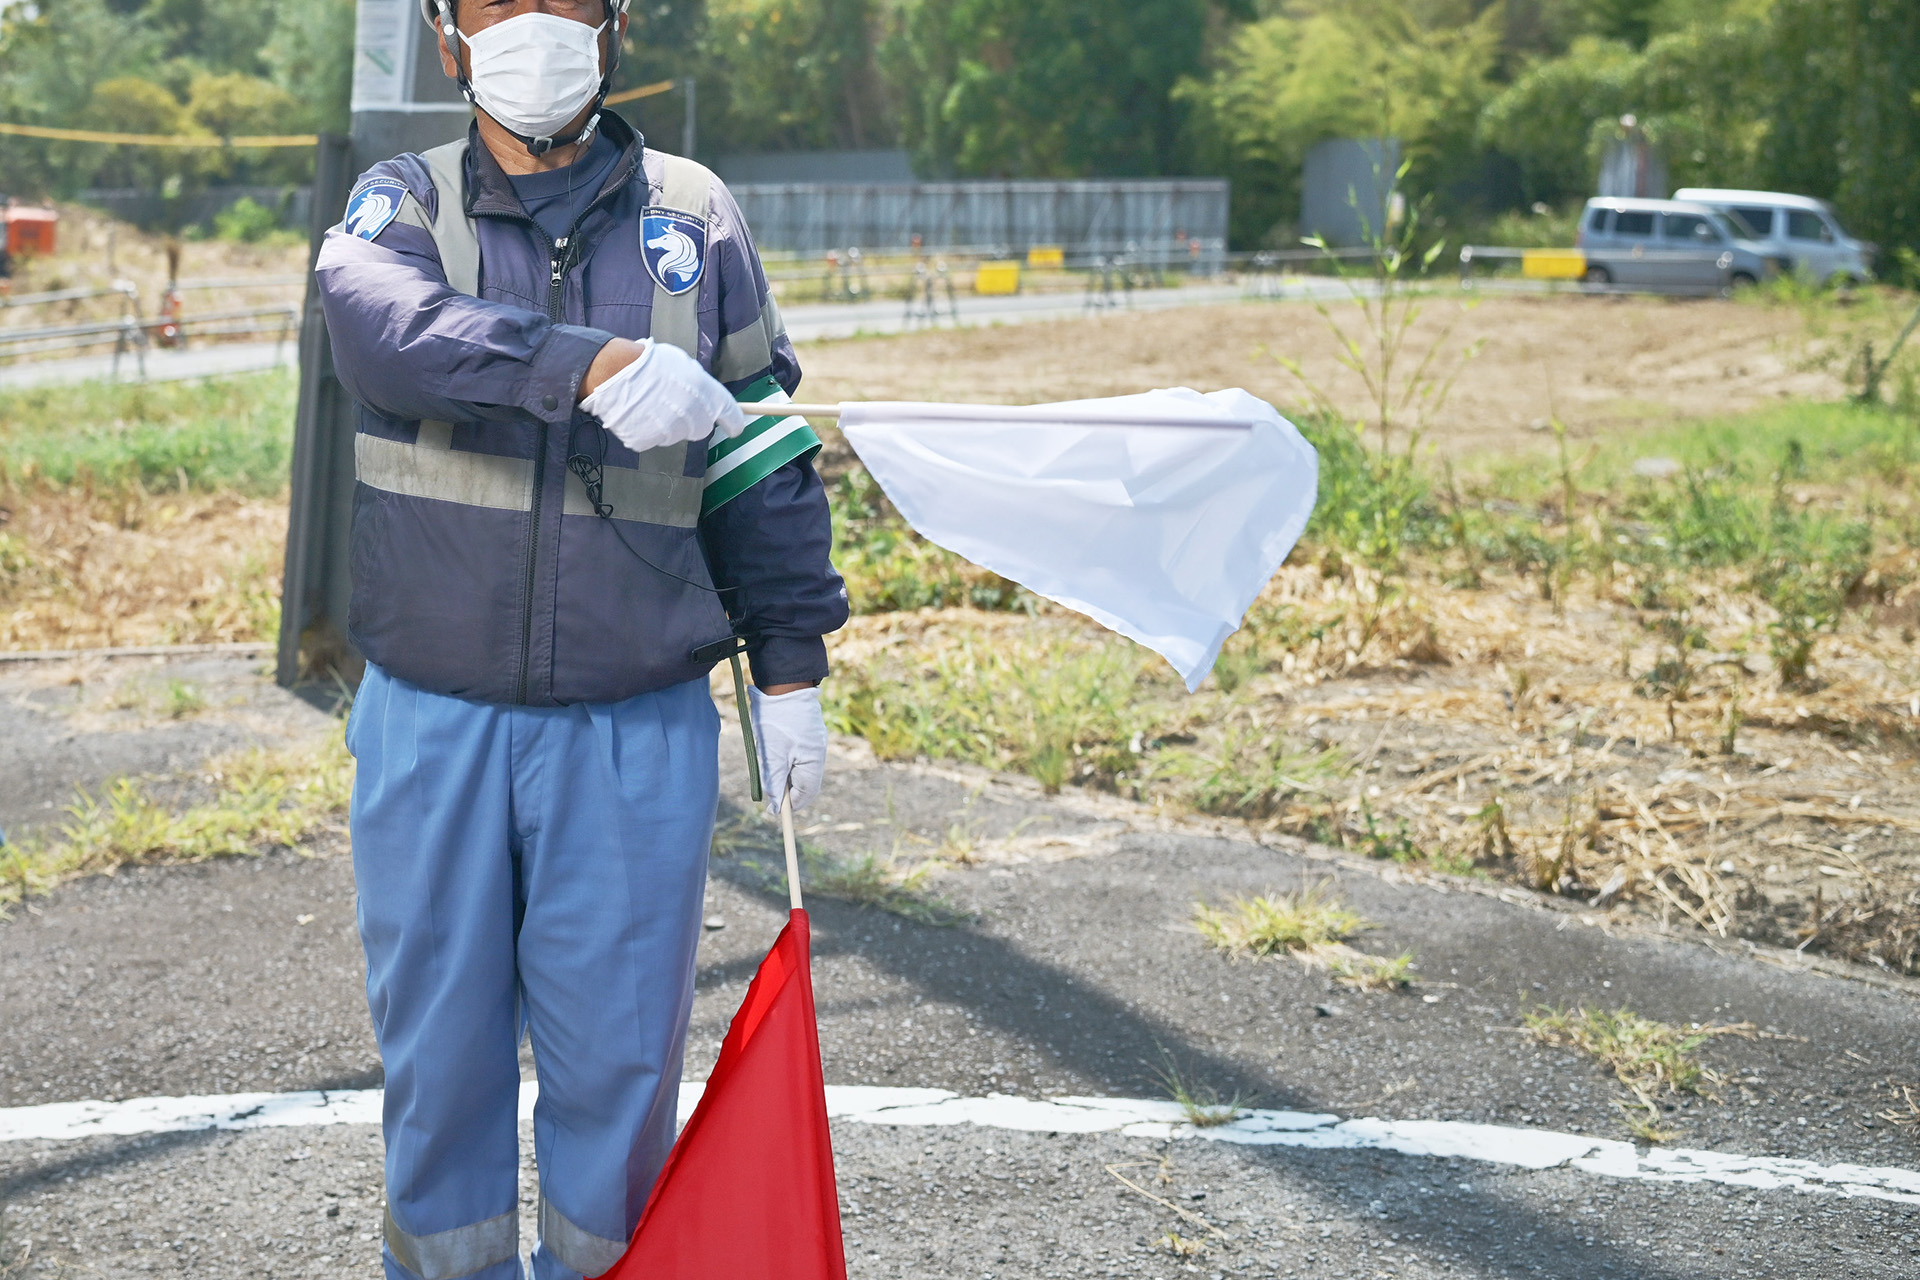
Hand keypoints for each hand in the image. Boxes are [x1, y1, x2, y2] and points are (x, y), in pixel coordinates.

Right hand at [578, 339, 745, 452]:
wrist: (616, 371)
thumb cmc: (651, 361)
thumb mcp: (685, 365)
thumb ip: (700, 386)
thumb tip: (704, 397)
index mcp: (708, 395)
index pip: (731, 416)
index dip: (734, 422)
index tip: (734, 427)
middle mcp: (695, 417)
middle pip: (700, 429)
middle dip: (691, 420)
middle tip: (673, 403)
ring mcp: (671, 432)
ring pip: (675, 435)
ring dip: (667, 424)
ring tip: (649, 403)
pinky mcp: (648, 441)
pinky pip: (651, 439)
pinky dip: (645, 429)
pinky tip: (637, 412)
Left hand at [749, 684, 825, 819]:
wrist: (783, 684)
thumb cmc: (777, 721)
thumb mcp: (772, 755)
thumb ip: (774, 783)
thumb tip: (776, 809)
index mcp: (813, 761)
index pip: (806, 793)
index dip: (790, 805)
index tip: (774, 811)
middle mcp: (818, 752)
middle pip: (804, 781)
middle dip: (786, 788)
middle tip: (768, 787)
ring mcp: (814, 741)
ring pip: (799, 767)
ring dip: (784, 771)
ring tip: (767, 762)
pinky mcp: (807, 732)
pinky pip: (798, 753)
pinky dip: (785, 758)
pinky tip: (772, 749)